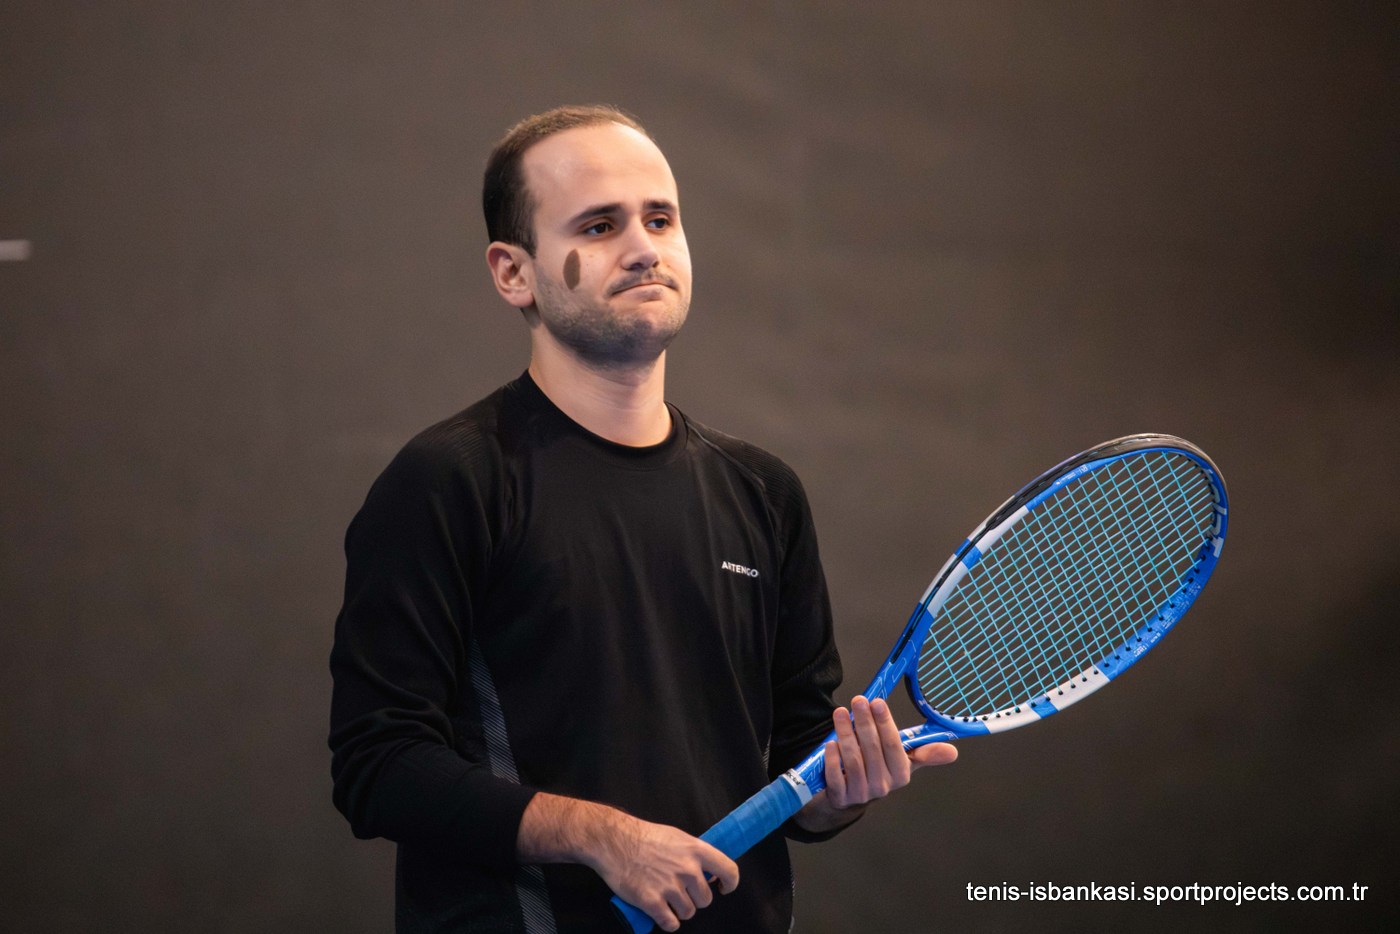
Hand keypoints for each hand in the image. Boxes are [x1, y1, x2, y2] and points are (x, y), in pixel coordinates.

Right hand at [590, 816, 738, 931]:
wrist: (613, 841)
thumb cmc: (643, 837)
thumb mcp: (677, 837)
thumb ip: (694, 854)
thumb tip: (709, 872)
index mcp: (696, 850)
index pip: (729, 871)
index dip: (729, 883)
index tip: (722, 888)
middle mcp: (687, 869)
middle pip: (705, 899)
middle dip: (694, 899)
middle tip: (680, 891)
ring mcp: (670, 887)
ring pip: (688, 913)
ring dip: (679, 910)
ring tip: (666, 898)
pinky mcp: (652, 902)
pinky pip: (671, 924)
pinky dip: (667, 921)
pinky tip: (660, 913)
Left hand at [824, 695, 956, 808]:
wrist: (848, 798)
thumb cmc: (877, 770)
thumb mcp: (902, 762)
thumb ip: (924, 753)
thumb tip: (953, 751)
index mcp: (900, 774)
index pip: (894, 746)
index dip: (885, 723)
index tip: (877, 702)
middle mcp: (883, 786)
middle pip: (872, 749)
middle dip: (865, 722)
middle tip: (858, 700)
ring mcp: (861, 793)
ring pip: (853, 759)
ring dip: (846, 734)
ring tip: (841, 713)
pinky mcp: (840, 797)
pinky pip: (836, 776)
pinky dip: (833, 758)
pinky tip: (831, 742)